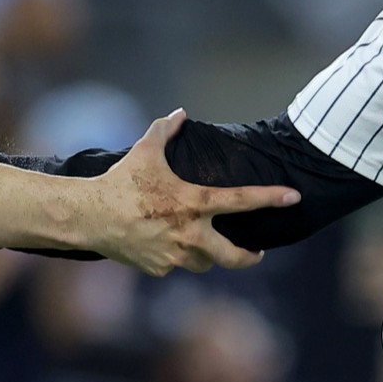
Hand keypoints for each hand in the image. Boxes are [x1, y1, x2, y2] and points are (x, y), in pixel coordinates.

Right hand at [90, 110, 297, 275]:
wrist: (89, 216)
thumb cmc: (120, 182)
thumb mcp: (144, 150)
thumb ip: (166, 129)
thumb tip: (181, 112)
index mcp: (194, 203)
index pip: (242, 201)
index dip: (271, 197)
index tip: (293, 196)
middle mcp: (190, 234)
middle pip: (234, 257)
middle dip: (249, 257)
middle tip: (256, 253)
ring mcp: (175, 256)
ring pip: (203, 262)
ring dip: (206, 254)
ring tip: (201, 243)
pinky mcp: (158, 269)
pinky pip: (174, 265)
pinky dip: (174, 256)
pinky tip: (161, 244)